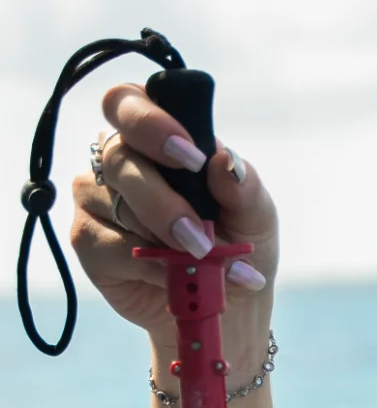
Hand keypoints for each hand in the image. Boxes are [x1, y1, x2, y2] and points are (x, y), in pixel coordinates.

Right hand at [70, 85, 277, 362]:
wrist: (228, 306)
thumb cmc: (239, 244)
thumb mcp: (257, 217)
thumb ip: (244, 187)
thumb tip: (224, 161)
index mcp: (157, 136)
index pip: (128, 102)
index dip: (150, 121)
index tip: (191, 157)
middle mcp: (120, 159)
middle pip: (120, 156)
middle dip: (162, 200)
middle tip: (199, 235)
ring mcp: (97, 198)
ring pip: (116, 204)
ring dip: (163, 240)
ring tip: (203, 264)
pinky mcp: (87, 240)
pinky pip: (107, 245)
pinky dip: (148, 266)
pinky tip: (175, 279)